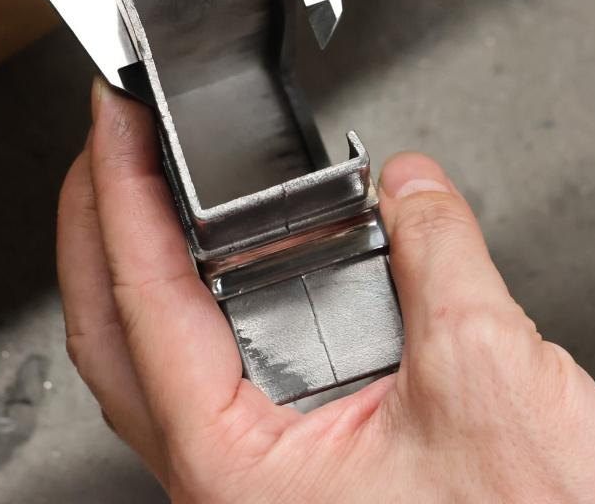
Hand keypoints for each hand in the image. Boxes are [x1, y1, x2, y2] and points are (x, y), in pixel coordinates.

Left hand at [58, 78, 594, 502]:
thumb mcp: (490, 370)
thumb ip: (439, 255)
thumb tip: (414, 190)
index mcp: (237, 471)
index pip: (144, 304)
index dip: (122, 197)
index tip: (114, 127)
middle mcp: (231, 490)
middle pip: (120, 341)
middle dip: (105, 231)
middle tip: (111, 145)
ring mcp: (265, 493)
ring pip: (168, 370)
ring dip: (157, 273)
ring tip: (162, 191)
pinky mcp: (309, 488)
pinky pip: (235, 389)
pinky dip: (226, 314)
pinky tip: (258, 272)